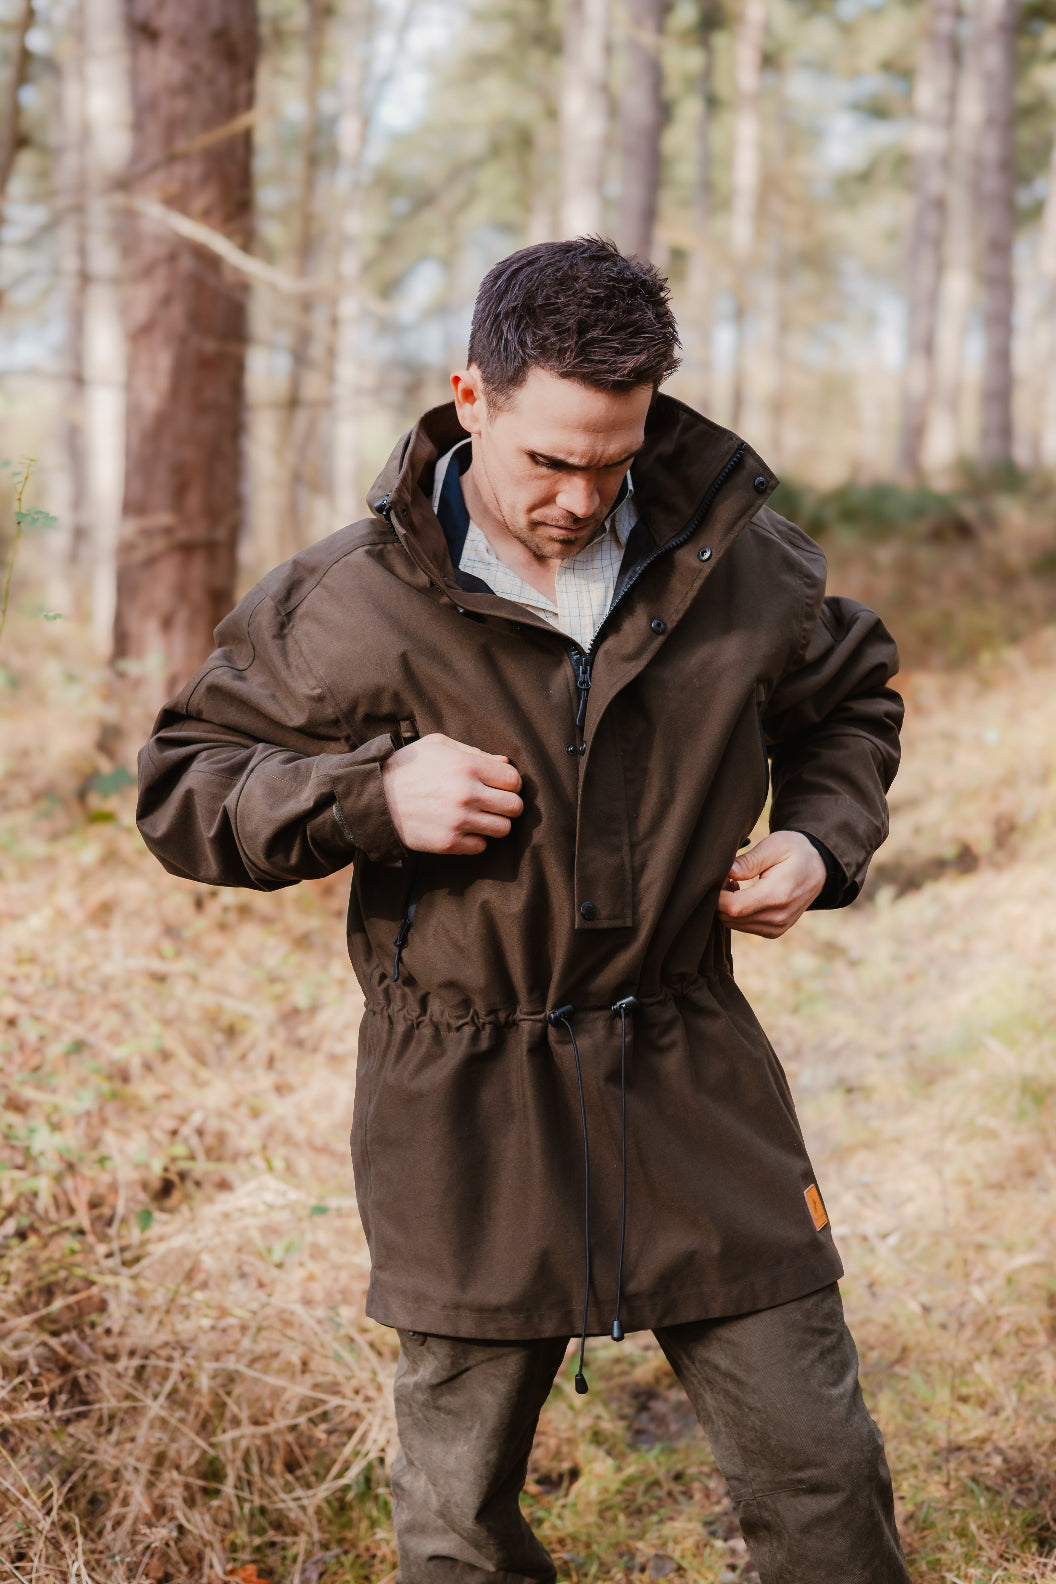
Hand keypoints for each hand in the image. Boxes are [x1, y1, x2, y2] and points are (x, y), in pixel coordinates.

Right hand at [381, 733, 523, 854]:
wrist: (373, 798)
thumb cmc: (407, 767)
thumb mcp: (437, 745)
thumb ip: (473, 751)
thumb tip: (504, 764)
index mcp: (467, 766)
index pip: (514, 780)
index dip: (510, 783)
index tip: (500, 786)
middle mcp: (467, 794)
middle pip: (515, 806)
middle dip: (508, 805)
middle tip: (495, 804)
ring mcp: (458, 821)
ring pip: (503, 829)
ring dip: (495, 823)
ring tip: (480, 817)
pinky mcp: (448, 842)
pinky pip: (481, 846)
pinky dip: (476, 839)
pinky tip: (463, 829)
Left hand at [716, 831, 826, 938]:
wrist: (820, 869)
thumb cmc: (795, 851)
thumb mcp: (775, 845)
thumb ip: (750, 860)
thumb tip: (728, 872)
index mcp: (777, 895)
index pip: (734, 907)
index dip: (718, 894)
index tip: (720, 876)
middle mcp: (778, 916)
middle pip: (731, 918)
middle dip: (720, 899)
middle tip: (727, 877)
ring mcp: (777, 927)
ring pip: (735, 924)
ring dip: (728, 907)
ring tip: (736, 883)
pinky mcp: (775, 931)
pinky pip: (745, 927)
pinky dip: (738, 914)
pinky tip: (744, 895)